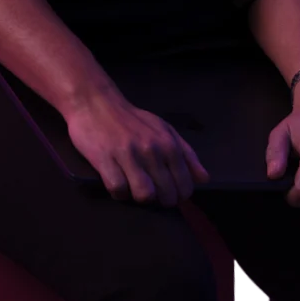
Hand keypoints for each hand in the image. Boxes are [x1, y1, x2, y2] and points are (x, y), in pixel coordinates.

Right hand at [63, 89, 209, 206]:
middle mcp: (152, 149)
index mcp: (169, 143)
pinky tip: (116, 180)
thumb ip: (186, 154)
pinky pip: (118, 190)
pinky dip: (118, 191)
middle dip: (159, 200)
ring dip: (138, 197)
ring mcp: (128, 154)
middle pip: (166, 196)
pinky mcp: (105, 159)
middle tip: (148, 188)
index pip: (185, 186)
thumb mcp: (164, 129)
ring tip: (132, 186)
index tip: (167, 190)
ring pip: (144, 196)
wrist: (95, 101)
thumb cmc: (132, 119)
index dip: (177, 195)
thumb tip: (204, 179)